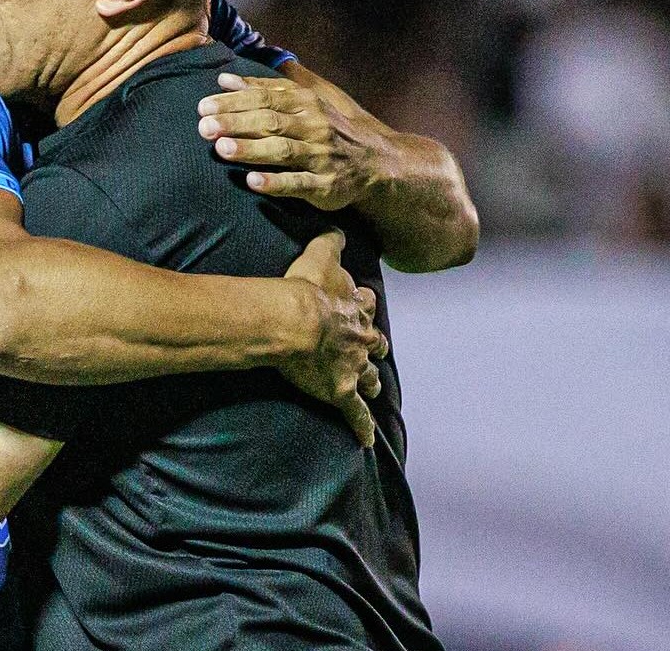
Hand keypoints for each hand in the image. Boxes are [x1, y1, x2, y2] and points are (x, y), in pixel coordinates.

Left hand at [199, 73, 388, 210]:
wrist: (376, 161)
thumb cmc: (329, 128)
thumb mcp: (305, 100)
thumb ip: (265, 89)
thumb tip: (224, 79)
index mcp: (305, 103)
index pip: (264, 98)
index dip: (233, 101)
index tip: (204, 106)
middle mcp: (313, 126)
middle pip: (270, 122)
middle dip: (236, 123)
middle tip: (204, 127)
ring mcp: (320, 156)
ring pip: (283, 151)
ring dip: (252, 150)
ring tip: (222, 149)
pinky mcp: (325, 186)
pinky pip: (299, 184)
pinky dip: (276, 183)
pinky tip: (252, 182)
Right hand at [280, 229, 386, 446]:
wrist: (295, 321)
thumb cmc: (304, 288)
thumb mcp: (319, 254)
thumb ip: (330, 241)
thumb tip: (339, 230)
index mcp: (355, 309)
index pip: (365, 307)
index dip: (363, 307)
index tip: (362, 305)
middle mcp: (360, 339)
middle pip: (374, 345)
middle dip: (373, 347)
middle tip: (373, 349)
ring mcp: (353, 368)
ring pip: (369, 378)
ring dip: (370, 382)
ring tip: (371, 387)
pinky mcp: (342, 392)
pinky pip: (355, 414)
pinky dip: (361, 427)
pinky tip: (365, 441)